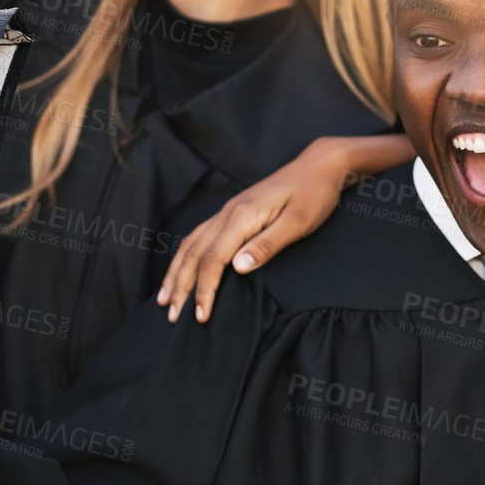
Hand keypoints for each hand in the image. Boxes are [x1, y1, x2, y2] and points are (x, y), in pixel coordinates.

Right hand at [157, 138, 354, 322]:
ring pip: (191, 244)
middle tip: (174, 318)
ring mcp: (227, 211)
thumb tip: (237, 268)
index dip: (204, 289)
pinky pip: (199, 236)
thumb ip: (267, 245)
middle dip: (181, 286)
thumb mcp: (298, 223)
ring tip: (165, 300)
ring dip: (176, 273)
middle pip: (194, 253)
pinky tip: (181, 269)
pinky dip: (185, 256)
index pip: (213, 259)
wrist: (318, 166)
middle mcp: (228, 212)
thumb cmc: (314, 195)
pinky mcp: (232, 211)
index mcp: (242, 216)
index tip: (201, 316)